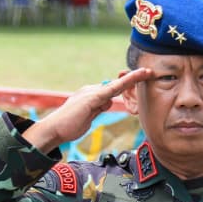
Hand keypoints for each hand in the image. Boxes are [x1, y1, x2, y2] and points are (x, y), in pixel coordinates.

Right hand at [23, 68, 152, 151]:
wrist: (53, 130)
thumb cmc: (69, 126)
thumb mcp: (89, 117)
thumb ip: (99, 107)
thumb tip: (109, 101)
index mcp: (91, 95)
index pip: (112, 88)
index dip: (126, 83)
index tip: (141, 77)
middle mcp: (91, 90)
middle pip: (116, 86)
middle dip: (133, 79)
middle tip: (149, 71)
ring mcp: (91, 93)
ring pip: (115, 86)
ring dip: (132, 79)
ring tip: (146, 72)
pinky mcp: (90, 99)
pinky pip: (110, 90)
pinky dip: (123, 84)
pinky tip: (134, 78)